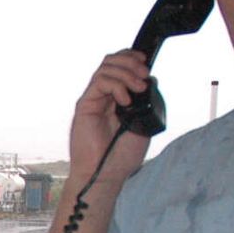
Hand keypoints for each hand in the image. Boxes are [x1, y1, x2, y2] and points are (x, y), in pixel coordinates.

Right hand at [66, 50, 154, 196]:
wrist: (106, 173)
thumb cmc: (122, 155)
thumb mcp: (143, 123)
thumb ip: (144, 102)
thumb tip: (148, 80)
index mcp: (117, 98)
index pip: (121, 66)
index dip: (132, 59)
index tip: (146, 67)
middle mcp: (103, 96)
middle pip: (112, 60)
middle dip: (130, 62)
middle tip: (144, 75)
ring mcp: (94, 100)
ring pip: (106, 67)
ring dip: (126, 72)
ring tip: (137, 89)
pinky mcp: (84, 105)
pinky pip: (99, 82)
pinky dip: (116, 86)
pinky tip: (124, 101)